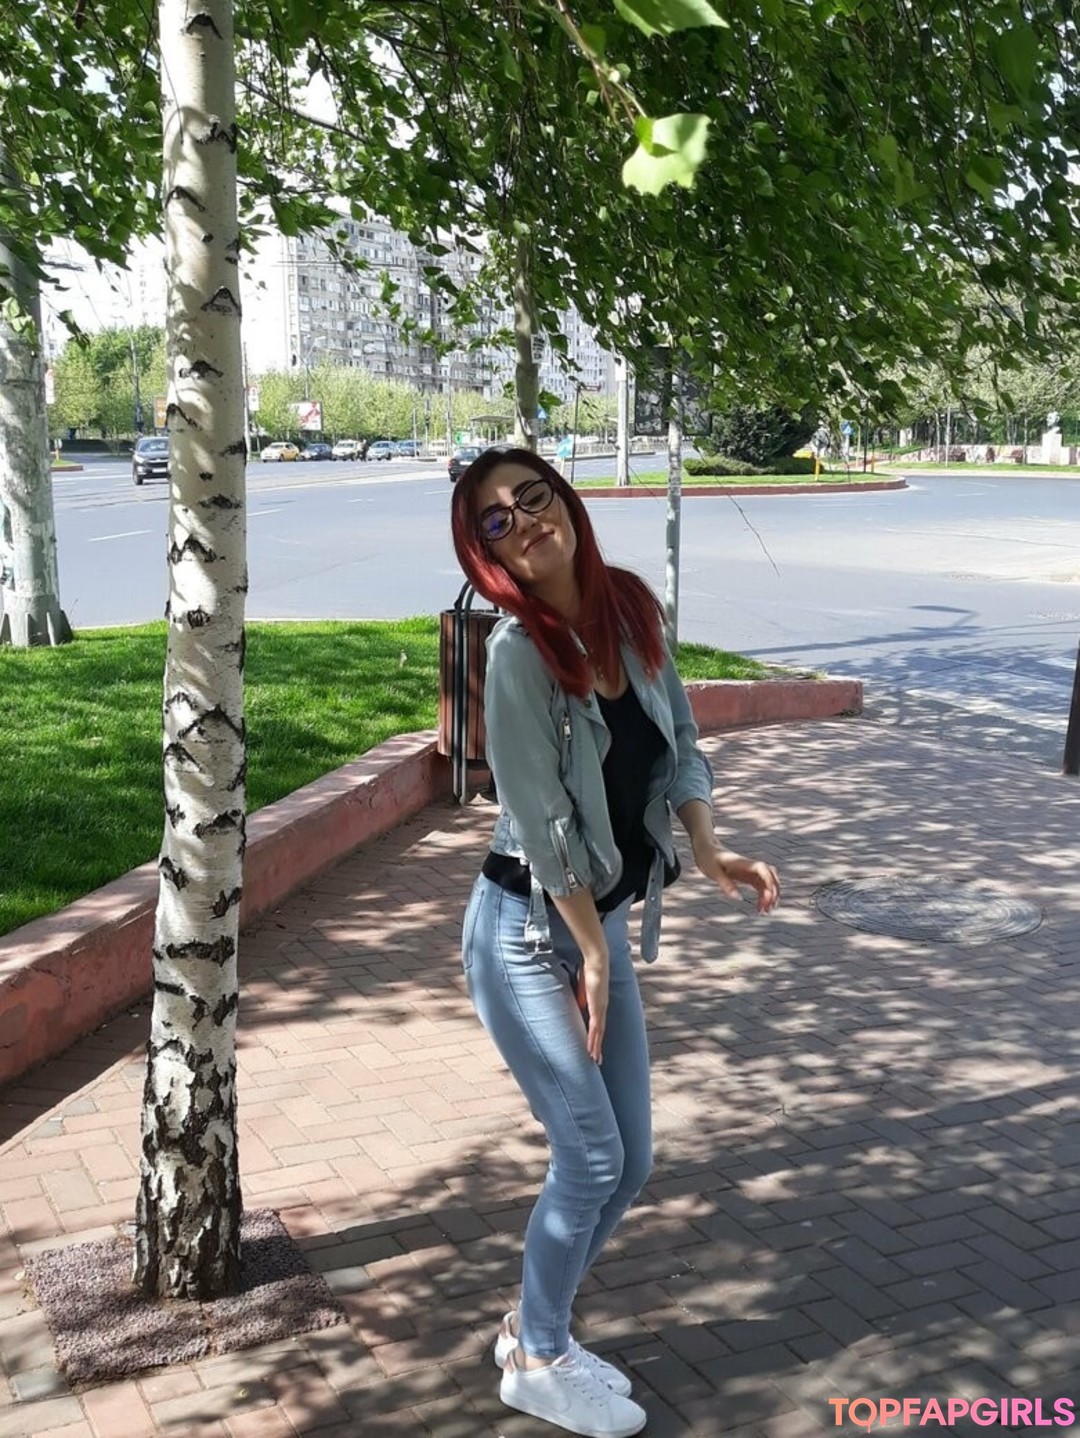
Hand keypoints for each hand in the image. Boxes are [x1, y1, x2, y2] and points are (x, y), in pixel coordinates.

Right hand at [576, 947, 609, 1063]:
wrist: (596, 961)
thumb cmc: (589, 971)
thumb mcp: (582, 988)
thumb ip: (581, 998)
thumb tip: (579, 1006)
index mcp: (599, 1004)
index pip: (598, 1024)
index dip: (596, 1036)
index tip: (594, 1047)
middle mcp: (602, 1008)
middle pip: (600, 1032)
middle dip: (598, 1046)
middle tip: (597, 1060)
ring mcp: (600, 1008)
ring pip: (599, 1033)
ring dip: (596, 1047)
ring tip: (594, 1059)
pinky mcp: (597, 1007)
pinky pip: (595, 1027)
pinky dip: (593, 1039)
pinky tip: (591, 1048)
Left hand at [693, 842, 780, 912]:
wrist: (706, 851)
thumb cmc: (709, 859)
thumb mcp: (714, 872)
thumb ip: (726, 884)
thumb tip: (738, 898)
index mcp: (744, 863)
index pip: (763, 869)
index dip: (769, 881)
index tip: (769, 896)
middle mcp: (751, 866)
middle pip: (771, 876)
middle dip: (773, 892)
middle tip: (768, 908)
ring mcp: (751, 872)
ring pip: (767, 883)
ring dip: (770, 896)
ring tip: (766, 912)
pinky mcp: (748, 877)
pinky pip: (761, 887)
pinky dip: (763, 897)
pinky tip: (759, 908)